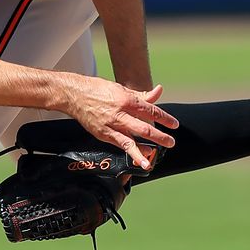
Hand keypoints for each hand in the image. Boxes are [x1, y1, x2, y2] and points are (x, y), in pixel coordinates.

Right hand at [60, 76, 177, 170]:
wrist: (74, 95)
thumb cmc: (99, 89)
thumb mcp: (121, 89)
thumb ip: (141, 95)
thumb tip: (159, 91)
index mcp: (126, 100)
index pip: (150, 110)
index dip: (164, 118)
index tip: (174, 124)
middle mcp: (119, 114)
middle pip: (144, 128)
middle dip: (159, 137)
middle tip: (171, 142)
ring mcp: (110, 126)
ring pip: (130, 142)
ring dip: (142, 152)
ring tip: (152, 160)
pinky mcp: (102, 134)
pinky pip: (119, 145)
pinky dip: (130, 152)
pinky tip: (140, 157)